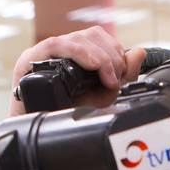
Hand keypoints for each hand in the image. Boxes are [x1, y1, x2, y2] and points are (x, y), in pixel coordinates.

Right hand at [8, 26, 146, 115]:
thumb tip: (139, 52)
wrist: (37, 135)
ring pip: (77, 39)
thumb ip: (121, 76)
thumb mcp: (101, 97)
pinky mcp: (30, 59)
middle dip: (110, 56)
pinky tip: (92, 67)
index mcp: (74, 55)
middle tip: (114, 79)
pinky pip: (56, 46)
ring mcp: (43, 54)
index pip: (99, 38)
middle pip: (91, 35)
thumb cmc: (63, 115)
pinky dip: (79, 53)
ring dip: (99, 57)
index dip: (115, 51)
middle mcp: (59, 50)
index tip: (121, 73)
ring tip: (106, 79)